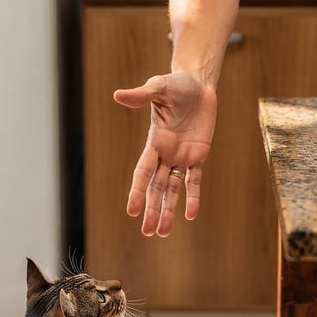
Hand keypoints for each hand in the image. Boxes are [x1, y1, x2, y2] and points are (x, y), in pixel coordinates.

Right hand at [113, 72, 215, 236]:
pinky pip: (194, 180)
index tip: (132, 210)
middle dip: (151, 209)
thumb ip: (141, 95)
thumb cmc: (176, 84)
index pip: (143, 172)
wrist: (197, 83)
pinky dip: (193, 197)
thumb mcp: (159, 88)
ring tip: (161, 233)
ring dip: (167, 210)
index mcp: (154, 142)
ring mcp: (181, 156)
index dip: (137, 191)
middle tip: (147, 232)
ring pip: (172, 189)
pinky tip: (190, 215)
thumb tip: (118, 95)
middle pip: (156, 187)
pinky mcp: (198, 154)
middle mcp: (165, 154)